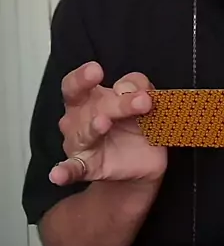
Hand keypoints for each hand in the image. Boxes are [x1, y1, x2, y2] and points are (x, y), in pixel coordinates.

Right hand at [49, 62, 166, 186]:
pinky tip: (58, 175)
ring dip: (95, 127)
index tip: (96, 70)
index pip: (77, 84)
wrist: (142, 160)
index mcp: (89, 99)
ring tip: (103, 123)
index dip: (82, 77)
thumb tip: (135, 89)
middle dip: (114, 102)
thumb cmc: (134, 124)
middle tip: (142, 100)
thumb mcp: (142, 98)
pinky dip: (65, 172)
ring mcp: (82, 144)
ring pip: (86, 133)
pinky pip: (74, 170)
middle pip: (88, 107)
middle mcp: (78, 119)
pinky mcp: (89, 167)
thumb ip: (139, 86)